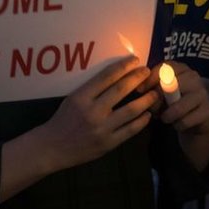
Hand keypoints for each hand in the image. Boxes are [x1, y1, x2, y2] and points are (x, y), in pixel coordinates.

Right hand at [39, 56, 159, 166]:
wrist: (53, 147)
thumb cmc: (63, 119)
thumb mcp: (73, 99)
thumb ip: (92, 89)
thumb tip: (117, 76)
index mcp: (81, 97)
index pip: (107, 77)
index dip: (123, 66)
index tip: (135, 60)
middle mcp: (93, 111)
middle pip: (121, 90)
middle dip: (137, 78)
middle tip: (148, 71)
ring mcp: (102, 128)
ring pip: (131, 110)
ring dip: (146, 100)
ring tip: (155, 93)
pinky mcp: (108, 143)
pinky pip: (130, 130)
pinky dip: (141, 121)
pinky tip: (147, 114)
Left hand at [139, 61, 208, 135]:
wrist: (199, 118)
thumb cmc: (175, 101)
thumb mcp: (162, 92)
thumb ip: (152, 87)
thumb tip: (139, 89)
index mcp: (181, 68)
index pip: (163, 68)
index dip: (149, 79)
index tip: (140, 90)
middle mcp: (193, 76)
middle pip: (170, 86)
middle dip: (157, 101)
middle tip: (153, 109)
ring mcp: (202, 93)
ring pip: (178, 107)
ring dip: (167, 116)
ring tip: (165, 118)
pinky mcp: (208, 110)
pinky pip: (185, 121)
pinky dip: (177, 125)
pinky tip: (178, 124)